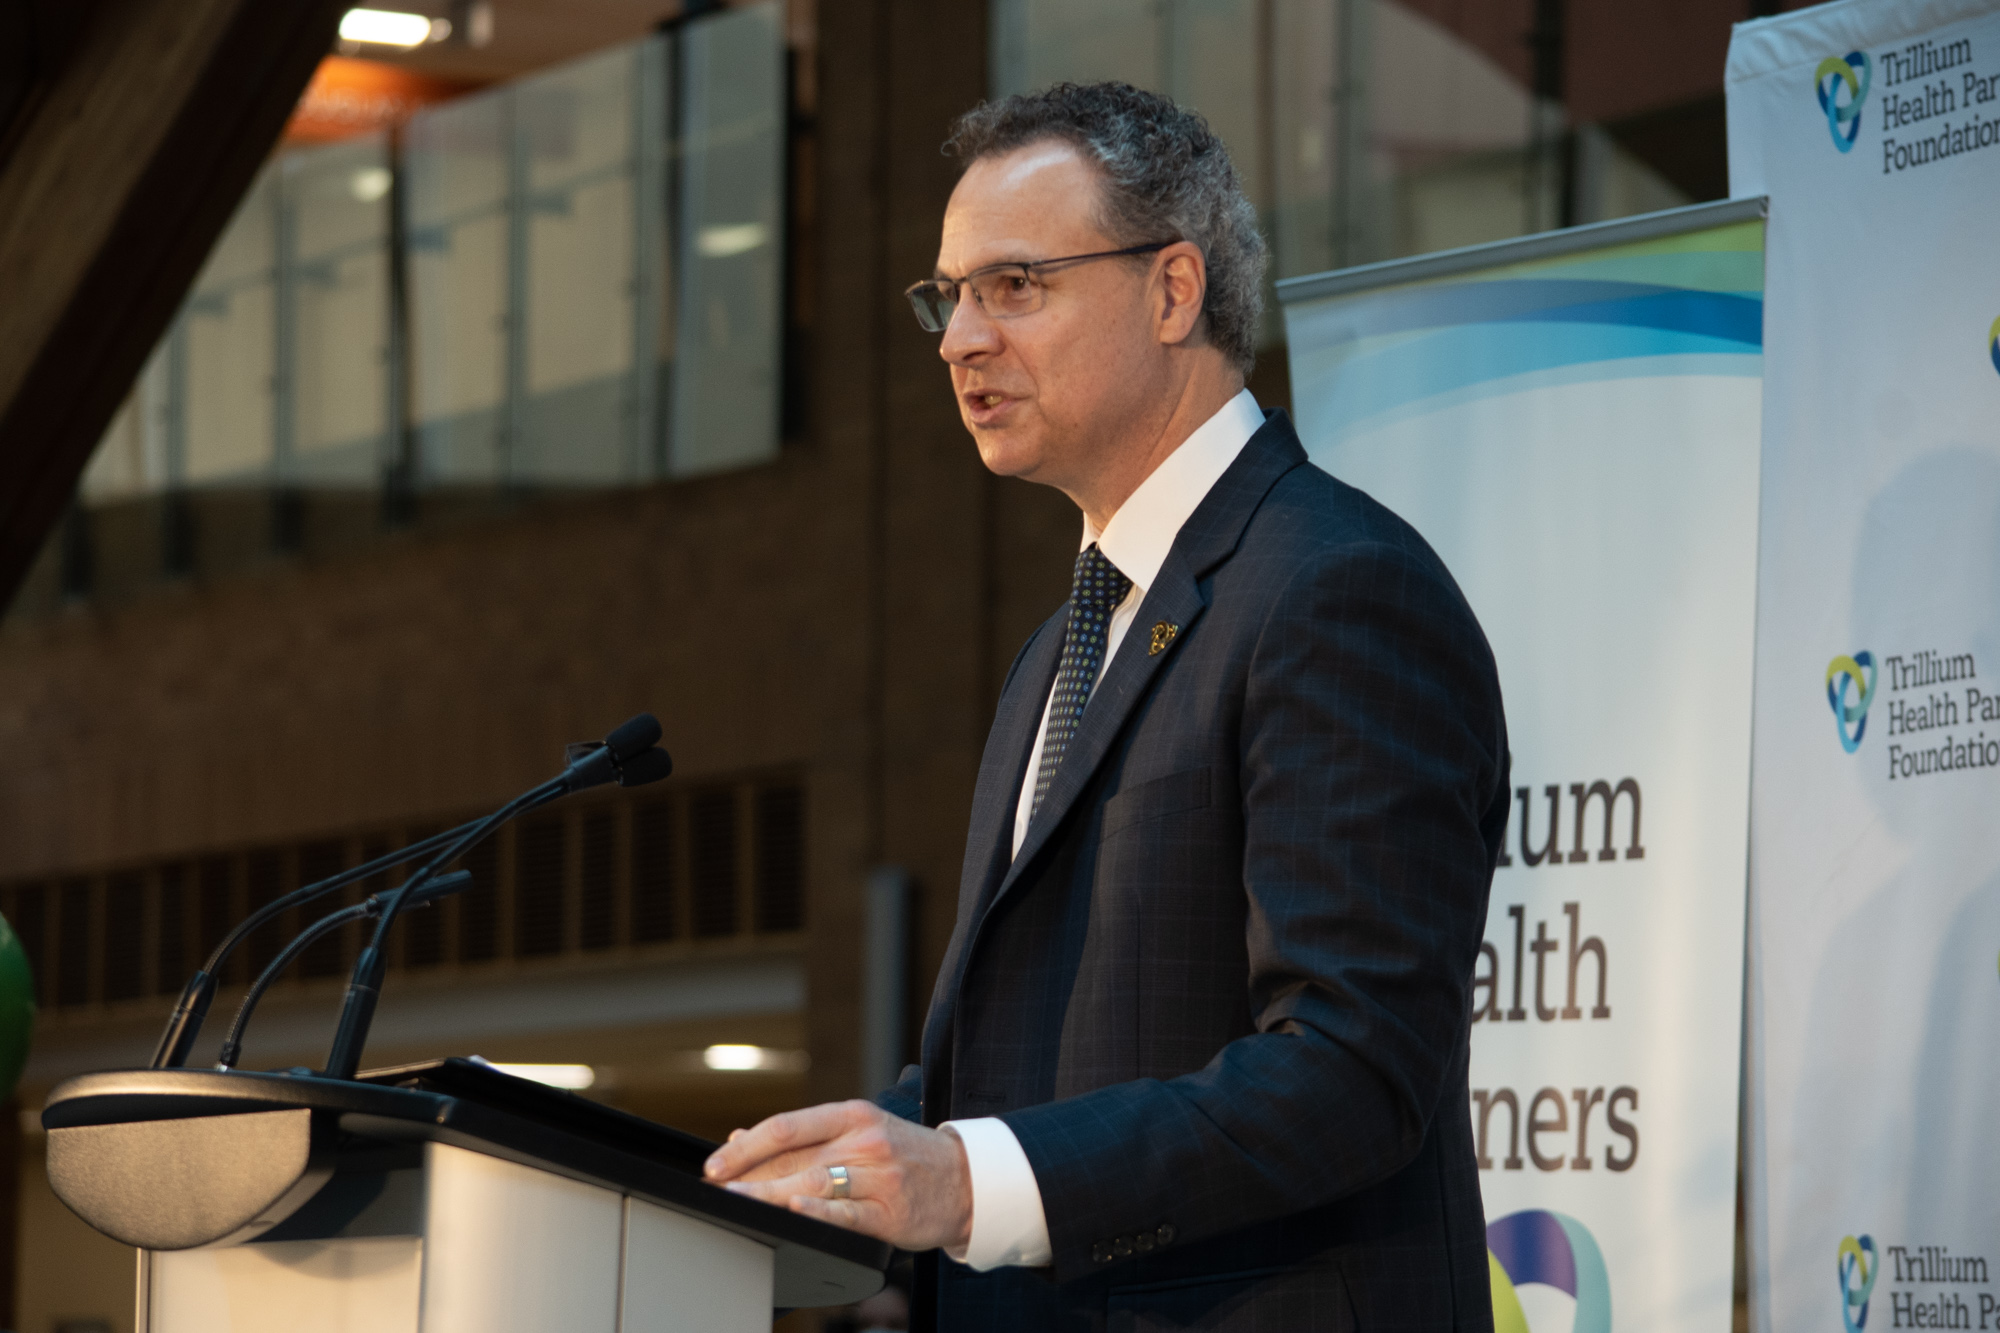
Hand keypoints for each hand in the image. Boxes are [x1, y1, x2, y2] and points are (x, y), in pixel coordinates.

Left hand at [702, 1100, 973, 1251]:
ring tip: (739, 1203)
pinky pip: (847, 1214)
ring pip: (815, 1184)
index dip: (746, 1147)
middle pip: (795, 1158)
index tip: (715, 1166)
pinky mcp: (890, 1212)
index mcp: (853, 1115)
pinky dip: (819, 1214)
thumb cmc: (905, 1156)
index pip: (787, 1126)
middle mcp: (865, 1141)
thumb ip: (802, 1137)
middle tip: (717, 1192)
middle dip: (749, 1178)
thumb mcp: (859, 1132)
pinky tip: (795, 1212)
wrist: (966, 1180)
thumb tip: (741, 1138)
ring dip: (771, 1196)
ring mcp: (879, 1176)